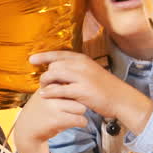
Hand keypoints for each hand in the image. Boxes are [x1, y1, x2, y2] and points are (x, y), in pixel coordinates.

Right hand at [13, 65, 89, 152]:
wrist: (27, 136)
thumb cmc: (40, 117)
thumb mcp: (46, 99)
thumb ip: (57, 86)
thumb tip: (71, 75)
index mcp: (46, 86)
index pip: (68, 80)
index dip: (78, 86)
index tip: (86, 90)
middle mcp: (47, 94)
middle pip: (76, 93)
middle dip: (82, 100)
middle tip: (83, 105)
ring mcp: (50, 107)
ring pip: (79, 106)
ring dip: (82, 113)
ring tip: (77, 117)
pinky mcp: (53, 120)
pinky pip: (78, 119)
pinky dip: (81, 123)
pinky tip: (77, 125)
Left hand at [30, 51, 152, 131]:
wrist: (121, 99)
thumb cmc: (106, 88)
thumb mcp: (91, 73)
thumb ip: (76, 70)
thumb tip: (59, 69)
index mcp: (84, 59)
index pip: (59, 54)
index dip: (44, 56)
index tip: (31, 59)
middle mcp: (82, 65)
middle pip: (54, 64)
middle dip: (45, 73)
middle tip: (43, 83)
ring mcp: (82, 77)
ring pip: (54, 74)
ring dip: (45, 82)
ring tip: (43, 89)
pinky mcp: (82, 90)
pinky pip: (59, 89)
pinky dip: (50, 92)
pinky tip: (45, 95)